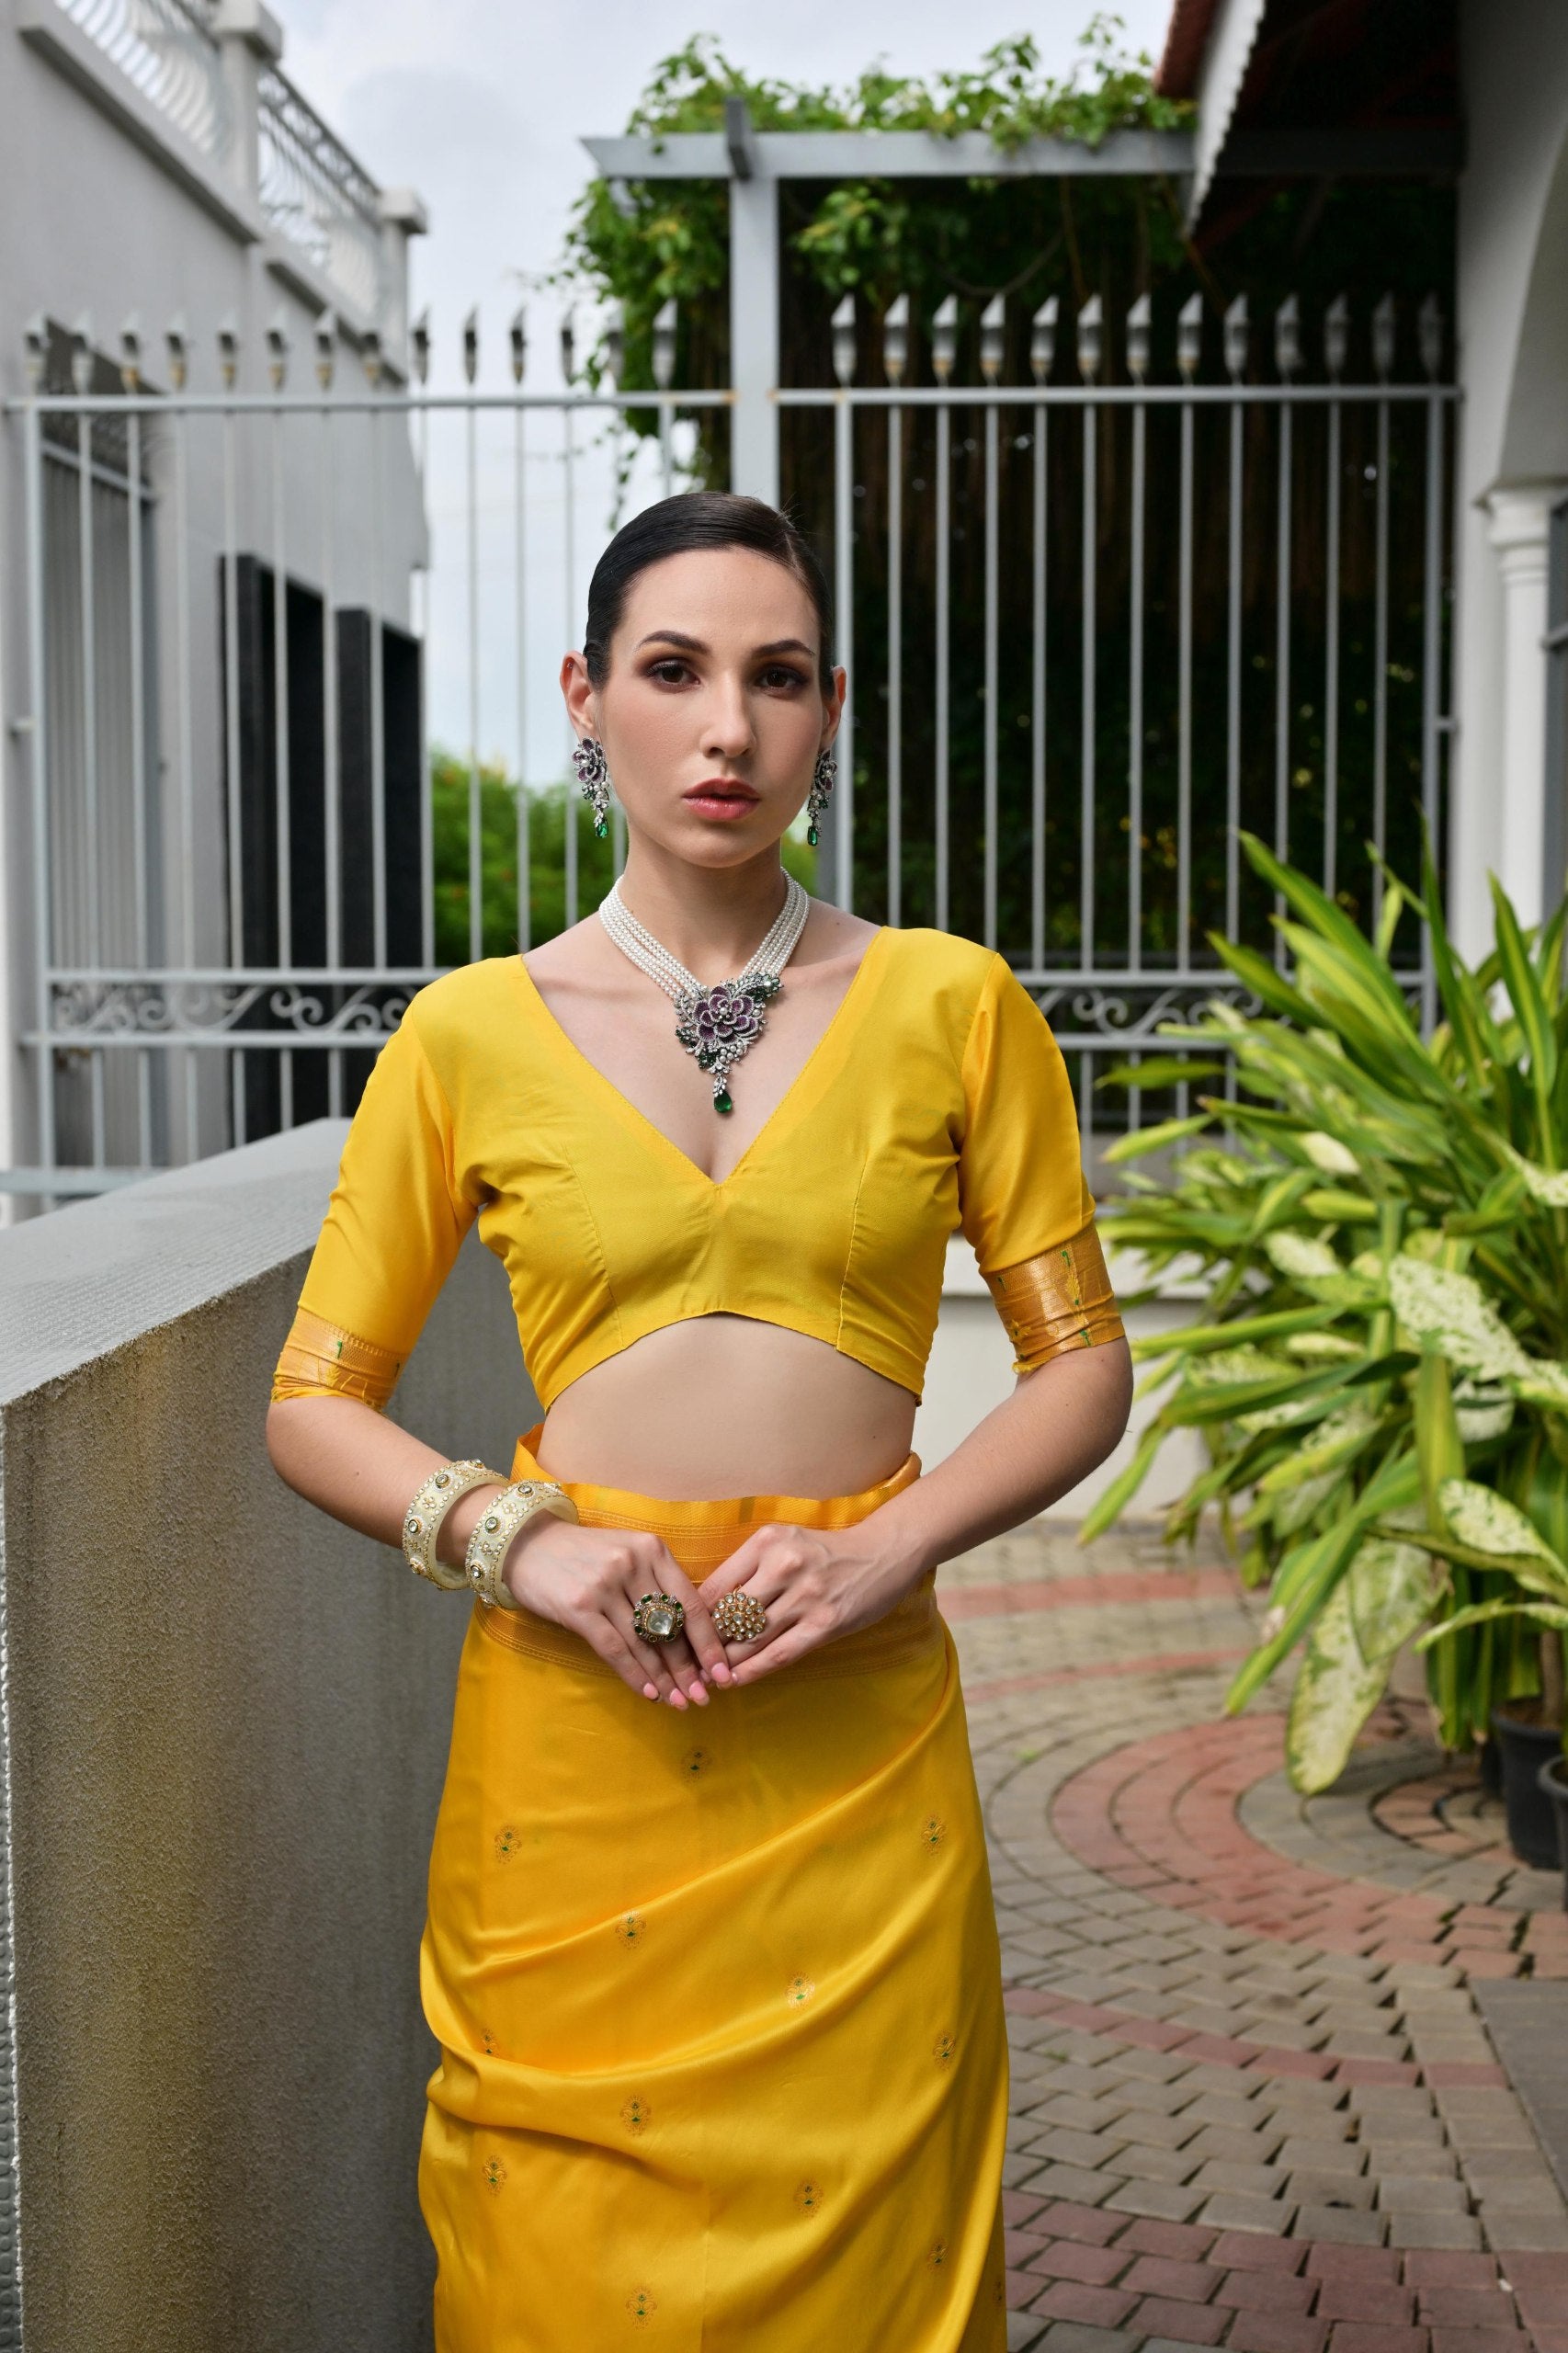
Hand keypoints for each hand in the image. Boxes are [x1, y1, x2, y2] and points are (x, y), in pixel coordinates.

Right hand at [500, 1513, 733, 1707]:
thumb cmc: (585, 1556)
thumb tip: (691, 1640)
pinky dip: (635, 1674)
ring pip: (644, 1643)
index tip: (723, 1672)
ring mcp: (605, 1584)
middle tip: (702, 1697)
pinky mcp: (580, 1606)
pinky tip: (649, 1693)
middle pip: (670, 1628)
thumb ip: (657, 1586)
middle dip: (689, 1668)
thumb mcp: (628, 1555)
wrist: (529, 1545)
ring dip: (664, 1678)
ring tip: (678, 1702)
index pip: (690, 1604)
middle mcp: (632, 1564)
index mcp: (653, 1549)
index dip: (709, 1643)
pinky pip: (615, 1649)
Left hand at [696, 1519, 922, 1685]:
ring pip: (750, 1638)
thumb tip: (705, 1606)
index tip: (676, 1637)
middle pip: (728, 1615)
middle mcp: (784, 1566)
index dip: (691, 1617)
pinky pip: (779, 1654)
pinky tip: (736, 1681)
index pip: (715, 1586)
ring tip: (705, 1677)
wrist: (882, 1553)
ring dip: (724, 1663)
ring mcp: (806, 1596)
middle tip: (684, 1665)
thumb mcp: (783, 1543)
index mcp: (766, 1543)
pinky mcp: (825, 1624)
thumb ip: (748, 1568)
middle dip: (703, 1645)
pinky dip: (753, 1671)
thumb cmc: (825, 1551)